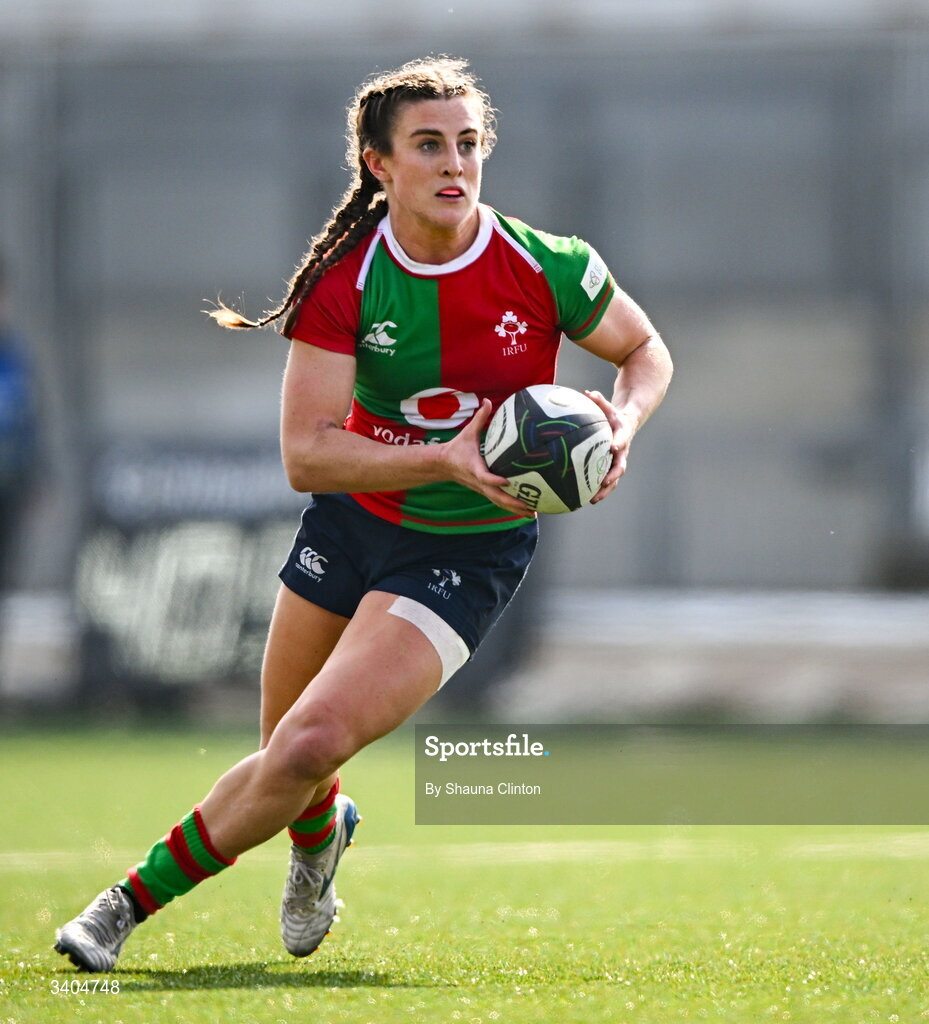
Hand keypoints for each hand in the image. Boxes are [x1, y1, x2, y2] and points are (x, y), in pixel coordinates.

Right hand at [442, 399, 536, 516]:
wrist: (443, 465)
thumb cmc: (457, 448)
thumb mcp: (467, 432)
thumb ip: (479, 418)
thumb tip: (486, 400)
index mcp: (474, 468)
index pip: (484, 476)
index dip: (494, 480)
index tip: (506, 481)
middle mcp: (478, 482)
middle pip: (496, 496)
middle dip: (512, 502)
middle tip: (529, 506)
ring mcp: (481, 489)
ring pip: (499, 503)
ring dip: (514, 509)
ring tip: (532, 513)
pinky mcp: (484, 492)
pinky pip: (499, 502)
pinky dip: (511, 508)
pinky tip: (525, 511)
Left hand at [584, 389, 635, 503]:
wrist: (627, 424)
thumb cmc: (613, 415)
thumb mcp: (608, 406)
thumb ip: (599, 400)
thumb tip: (587, 392)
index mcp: (622, 435)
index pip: (622, 439)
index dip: (619, 443)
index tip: (614, 447)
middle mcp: (622, 451)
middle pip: (620, 467)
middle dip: (613, 476)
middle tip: (604, 483)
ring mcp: (617, 461)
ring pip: (613, 479)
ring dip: (604, 490)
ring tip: (592, 500)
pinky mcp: (611, 467)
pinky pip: (605, 480)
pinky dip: (596, 490)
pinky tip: (582, 498)